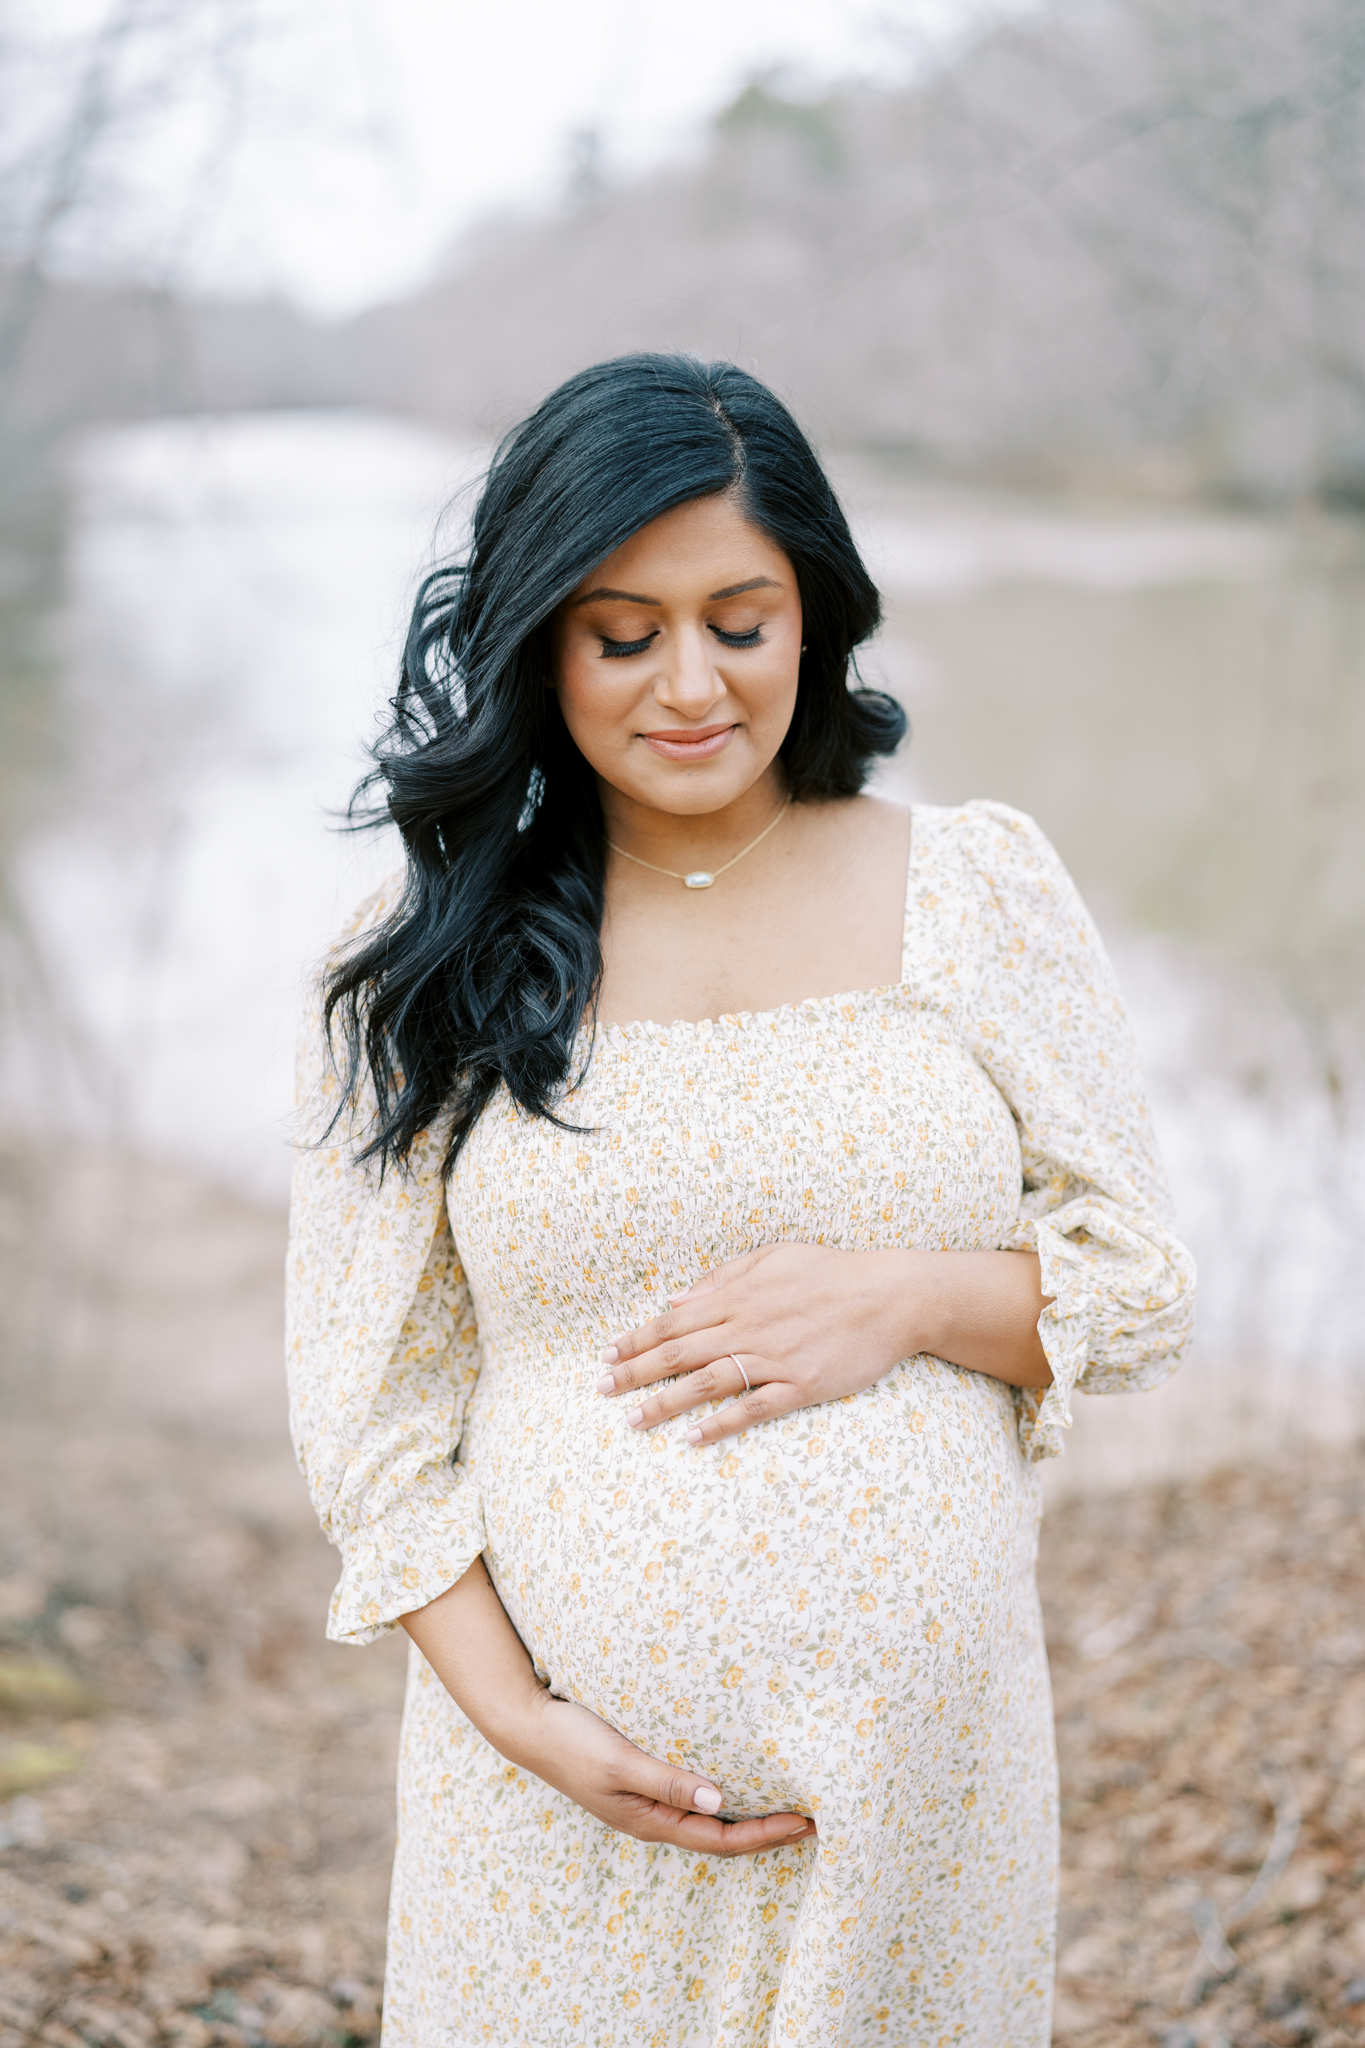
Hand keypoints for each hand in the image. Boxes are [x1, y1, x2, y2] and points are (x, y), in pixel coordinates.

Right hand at [400, 1555, 815, 1859]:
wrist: (526, 1723)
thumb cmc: (572, 1742)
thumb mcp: (620, 1761)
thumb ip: (667, 1780)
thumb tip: (720, 1799)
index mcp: (650, 1820)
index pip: (720, 1839)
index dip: (765, 1835)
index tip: (806, 1823)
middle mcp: (652, 1816)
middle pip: (719, 1835)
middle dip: (765, 1830)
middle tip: (810, 1818)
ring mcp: (644, 1799)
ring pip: (706, 1817)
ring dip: (746, 1814)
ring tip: (784, 1802)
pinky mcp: (638, 1777)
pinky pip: (690, 1795)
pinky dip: (720, 1793)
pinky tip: (735, 1777)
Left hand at [597, 1242, 921, 1445]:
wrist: (892, 1296)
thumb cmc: (833, 1272)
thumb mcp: (774, 1256)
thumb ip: (723, 1277)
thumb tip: (677, 1299)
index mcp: (740, 1296)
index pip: (674, 1321)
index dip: (637, 1340)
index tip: (608, 1356)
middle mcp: (749, 1327)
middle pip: (679, 1353)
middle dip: (635, 1373)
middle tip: (602, 1391)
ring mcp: (775, 1359)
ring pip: (707, 1383)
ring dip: (665, 1403)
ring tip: (634, 1421)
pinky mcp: (801, 1386)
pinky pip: (754, 1409)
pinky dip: (722, 1424)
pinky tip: (695, 1439)